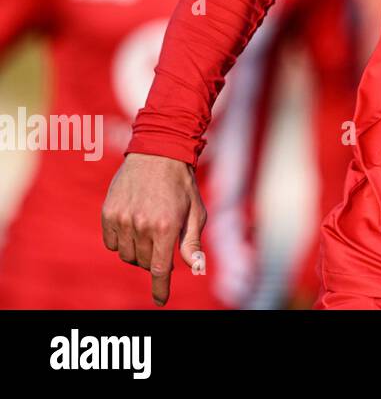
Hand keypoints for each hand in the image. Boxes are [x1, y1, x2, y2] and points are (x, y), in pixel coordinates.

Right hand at [101, 153, 206, 306]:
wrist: (158, 154)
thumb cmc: (182, 186)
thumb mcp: (195, 213)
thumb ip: (192, 243)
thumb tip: (197, 269)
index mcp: (166, 227)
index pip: (160, 269)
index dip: (160, 288)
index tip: (160, 301)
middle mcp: (142, 226)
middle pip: (144, 263)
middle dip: (155, 260)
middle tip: (163, 242)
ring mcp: (122, 220)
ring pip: (126, 255)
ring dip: (138, 251)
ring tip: (149, 231)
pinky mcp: (108, 214)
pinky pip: (111, 243)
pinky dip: (122, 241)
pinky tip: (133, 225)